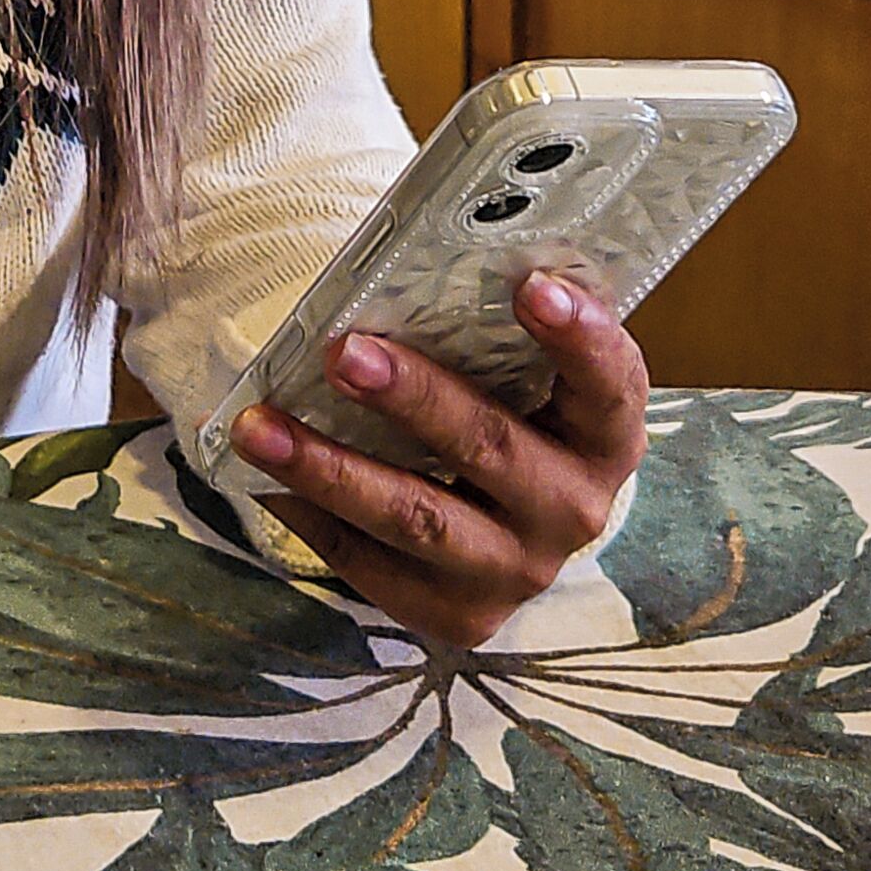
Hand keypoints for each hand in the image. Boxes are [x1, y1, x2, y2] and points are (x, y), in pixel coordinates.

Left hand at [227, 272, 648, 649]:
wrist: (521, 535)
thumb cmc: (516, 419)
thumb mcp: (531, 378)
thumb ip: (499, 333)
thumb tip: (416, 254)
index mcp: (606, 436)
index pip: (611, 384)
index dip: (578, 336)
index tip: (532, 285)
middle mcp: (573, 510)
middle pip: (490, 448)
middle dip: (412, 399)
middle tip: (343, 352)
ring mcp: (518, 571)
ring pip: (417, 518)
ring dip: (330, 468)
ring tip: (259, 427)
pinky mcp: (459, 616)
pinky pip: (372, 564)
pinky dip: (311, 515)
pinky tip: (262, 476)